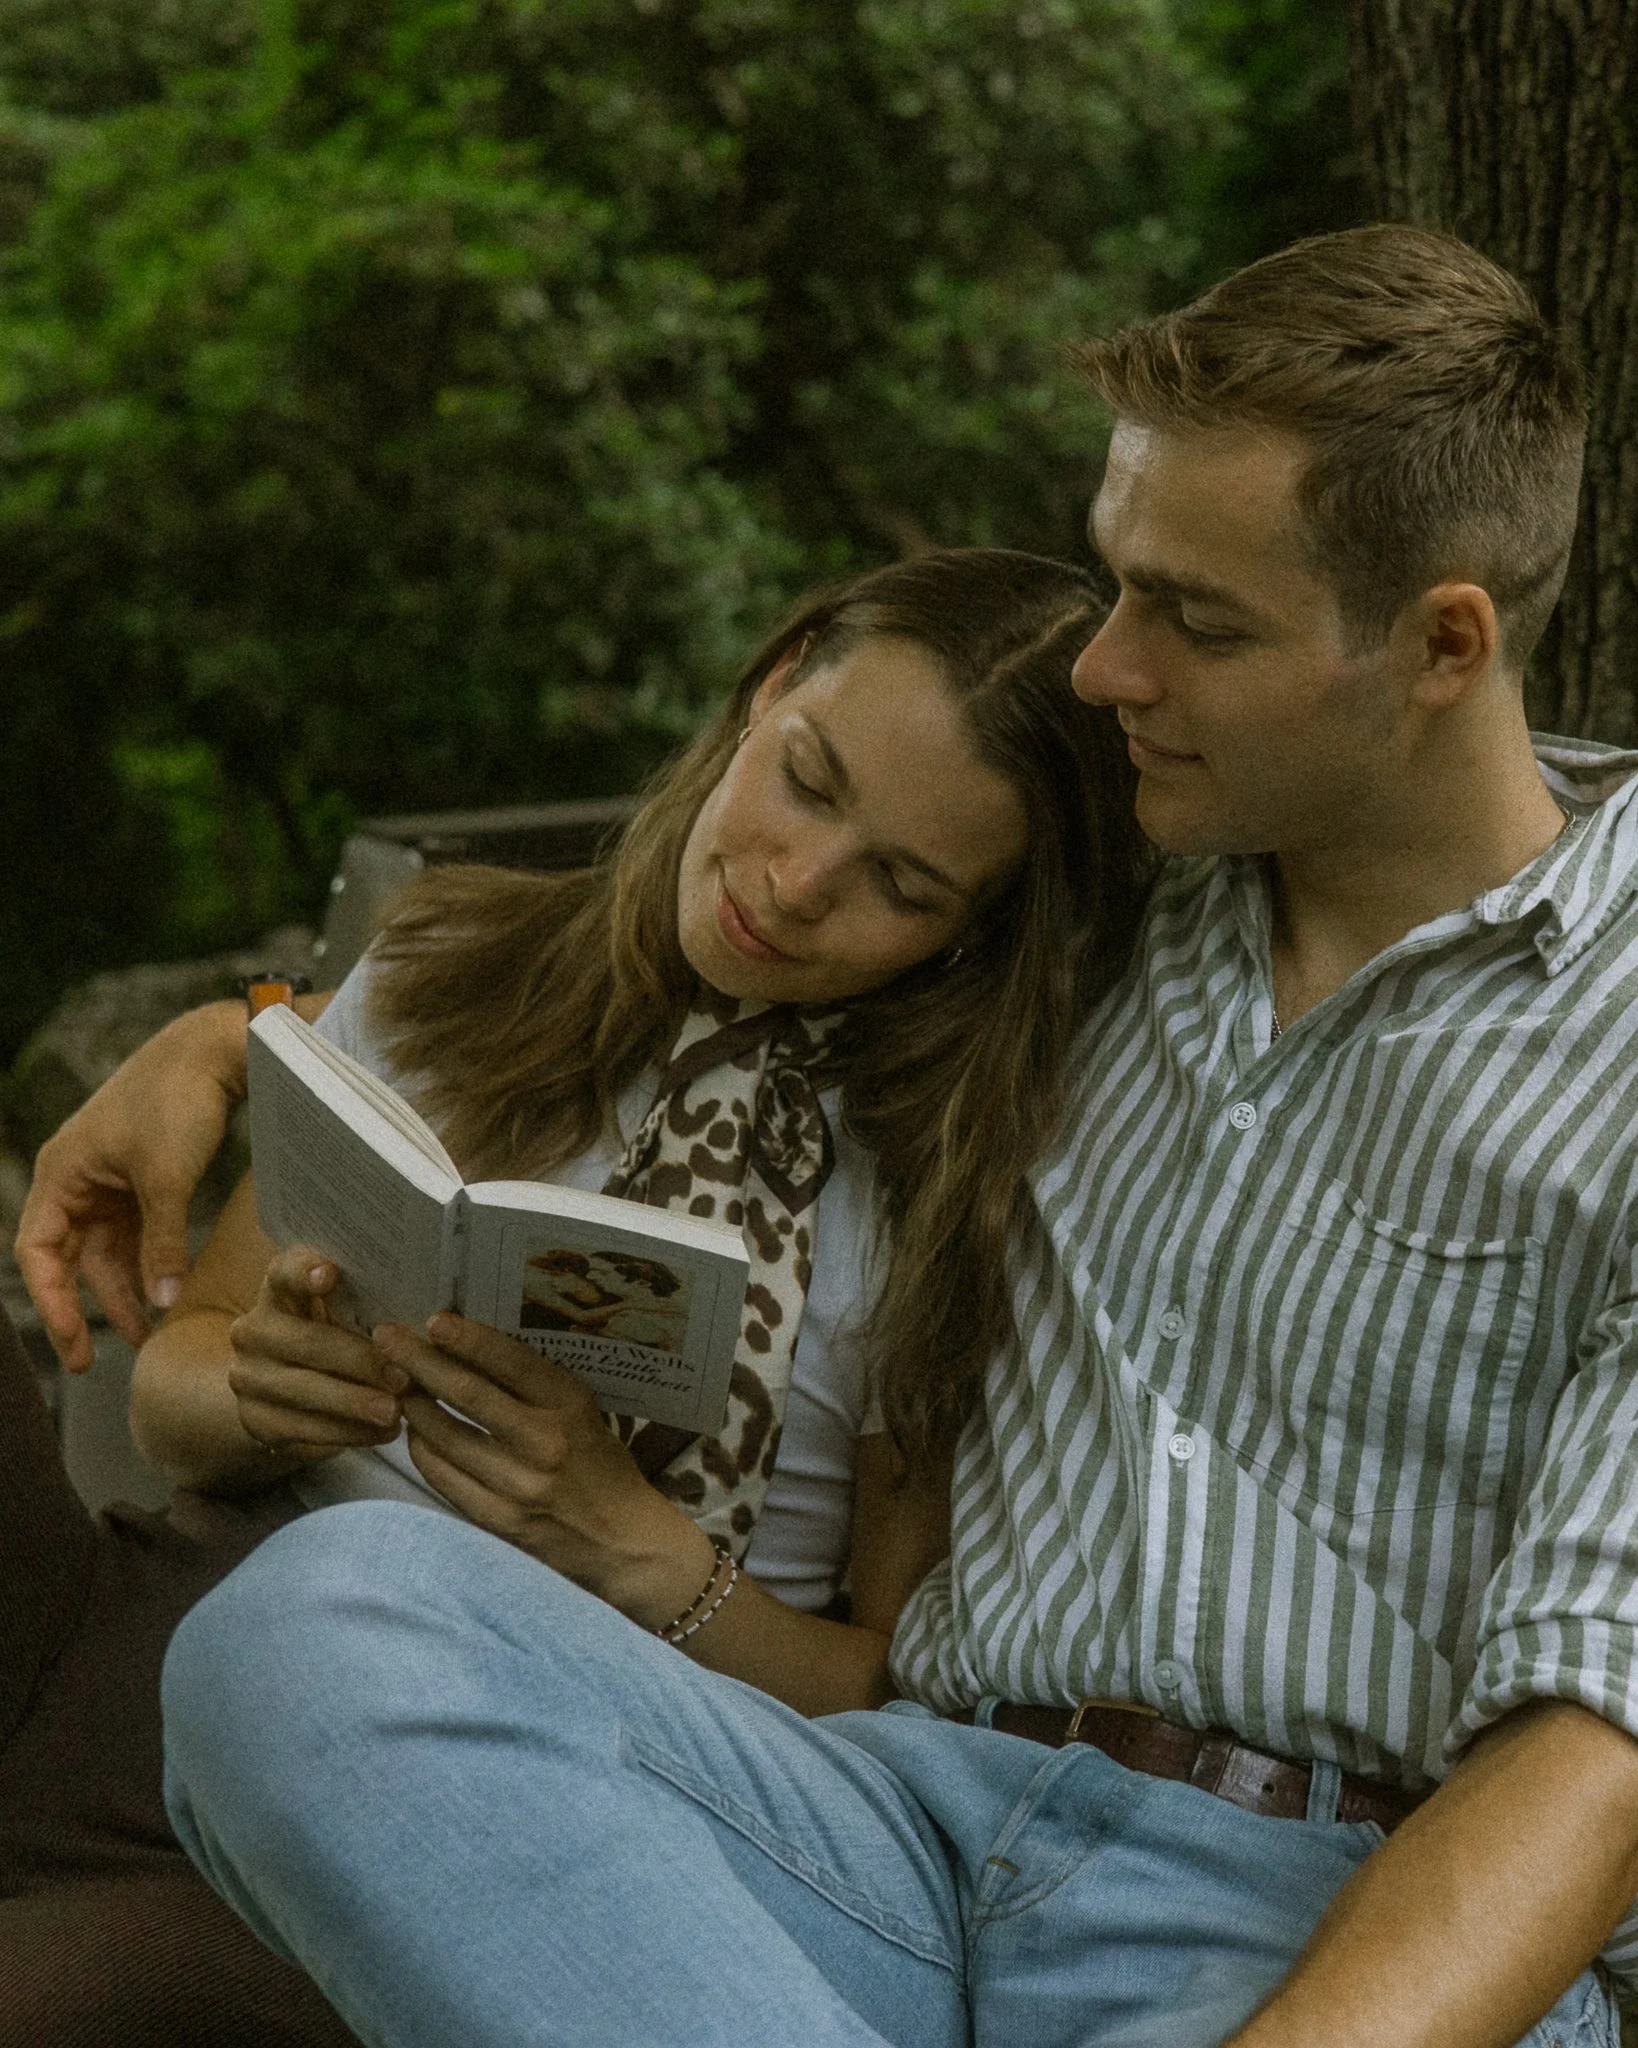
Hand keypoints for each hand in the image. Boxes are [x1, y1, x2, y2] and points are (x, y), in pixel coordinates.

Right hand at [15, 1000, 247, 1370]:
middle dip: (86, 1307)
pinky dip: (147, 1262)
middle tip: (97, 1361)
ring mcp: (111, 1178)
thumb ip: (163, 1243)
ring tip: (147, 1333)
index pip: (40, 1252)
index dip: (53, 1302)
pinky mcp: (145, 1176)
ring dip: (123, 1290)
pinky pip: (136, 1231)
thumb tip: (163, 1302)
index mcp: (62, 1173)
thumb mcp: (168, 1178)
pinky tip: (165, 1292)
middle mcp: (78, 1177)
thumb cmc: (179, 1101)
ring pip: (107, 1249)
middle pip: (70, 1257)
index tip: (74, 1345)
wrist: (218, 1050)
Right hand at [228, 1248, 410, 1459]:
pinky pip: (304, 1429)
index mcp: (279, 1290)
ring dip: (355, 1403)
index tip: (330, 1274)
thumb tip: (429, 1321)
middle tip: (403, 1378)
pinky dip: (348, 1433)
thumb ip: (367, 1307)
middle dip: (360, 1361)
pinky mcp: (255, 1419)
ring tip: (395, 1412)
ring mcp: (249, 1377)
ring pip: (305, 1390)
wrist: (281, 1391)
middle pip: (307, 1342)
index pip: (284, 1271)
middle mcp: (255, 1329)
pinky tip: (381, 1433)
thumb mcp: (343, 1315)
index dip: (304, 1271)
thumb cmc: (332, 1338)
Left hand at [375, 1313, 713, 1619]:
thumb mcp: (584, 1412)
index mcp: (570, 1407)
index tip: (434, 1319)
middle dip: (419, 1361)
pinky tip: (416, 1432)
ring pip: (444, 1436)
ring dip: (412, 1404)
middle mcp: (543, 1443)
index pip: (511, 1363)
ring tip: (394, 1382)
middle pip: (466, 1394)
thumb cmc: (601, 1464)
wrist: (620, 1540)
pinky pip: (442, 1477)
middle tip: (386, 1337)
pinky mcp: (497, 1520)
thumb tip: (471, 1348)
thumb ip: (535, 1386)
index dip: (469, 1339)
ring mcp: (517, 1486)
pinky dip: (422, 1449)